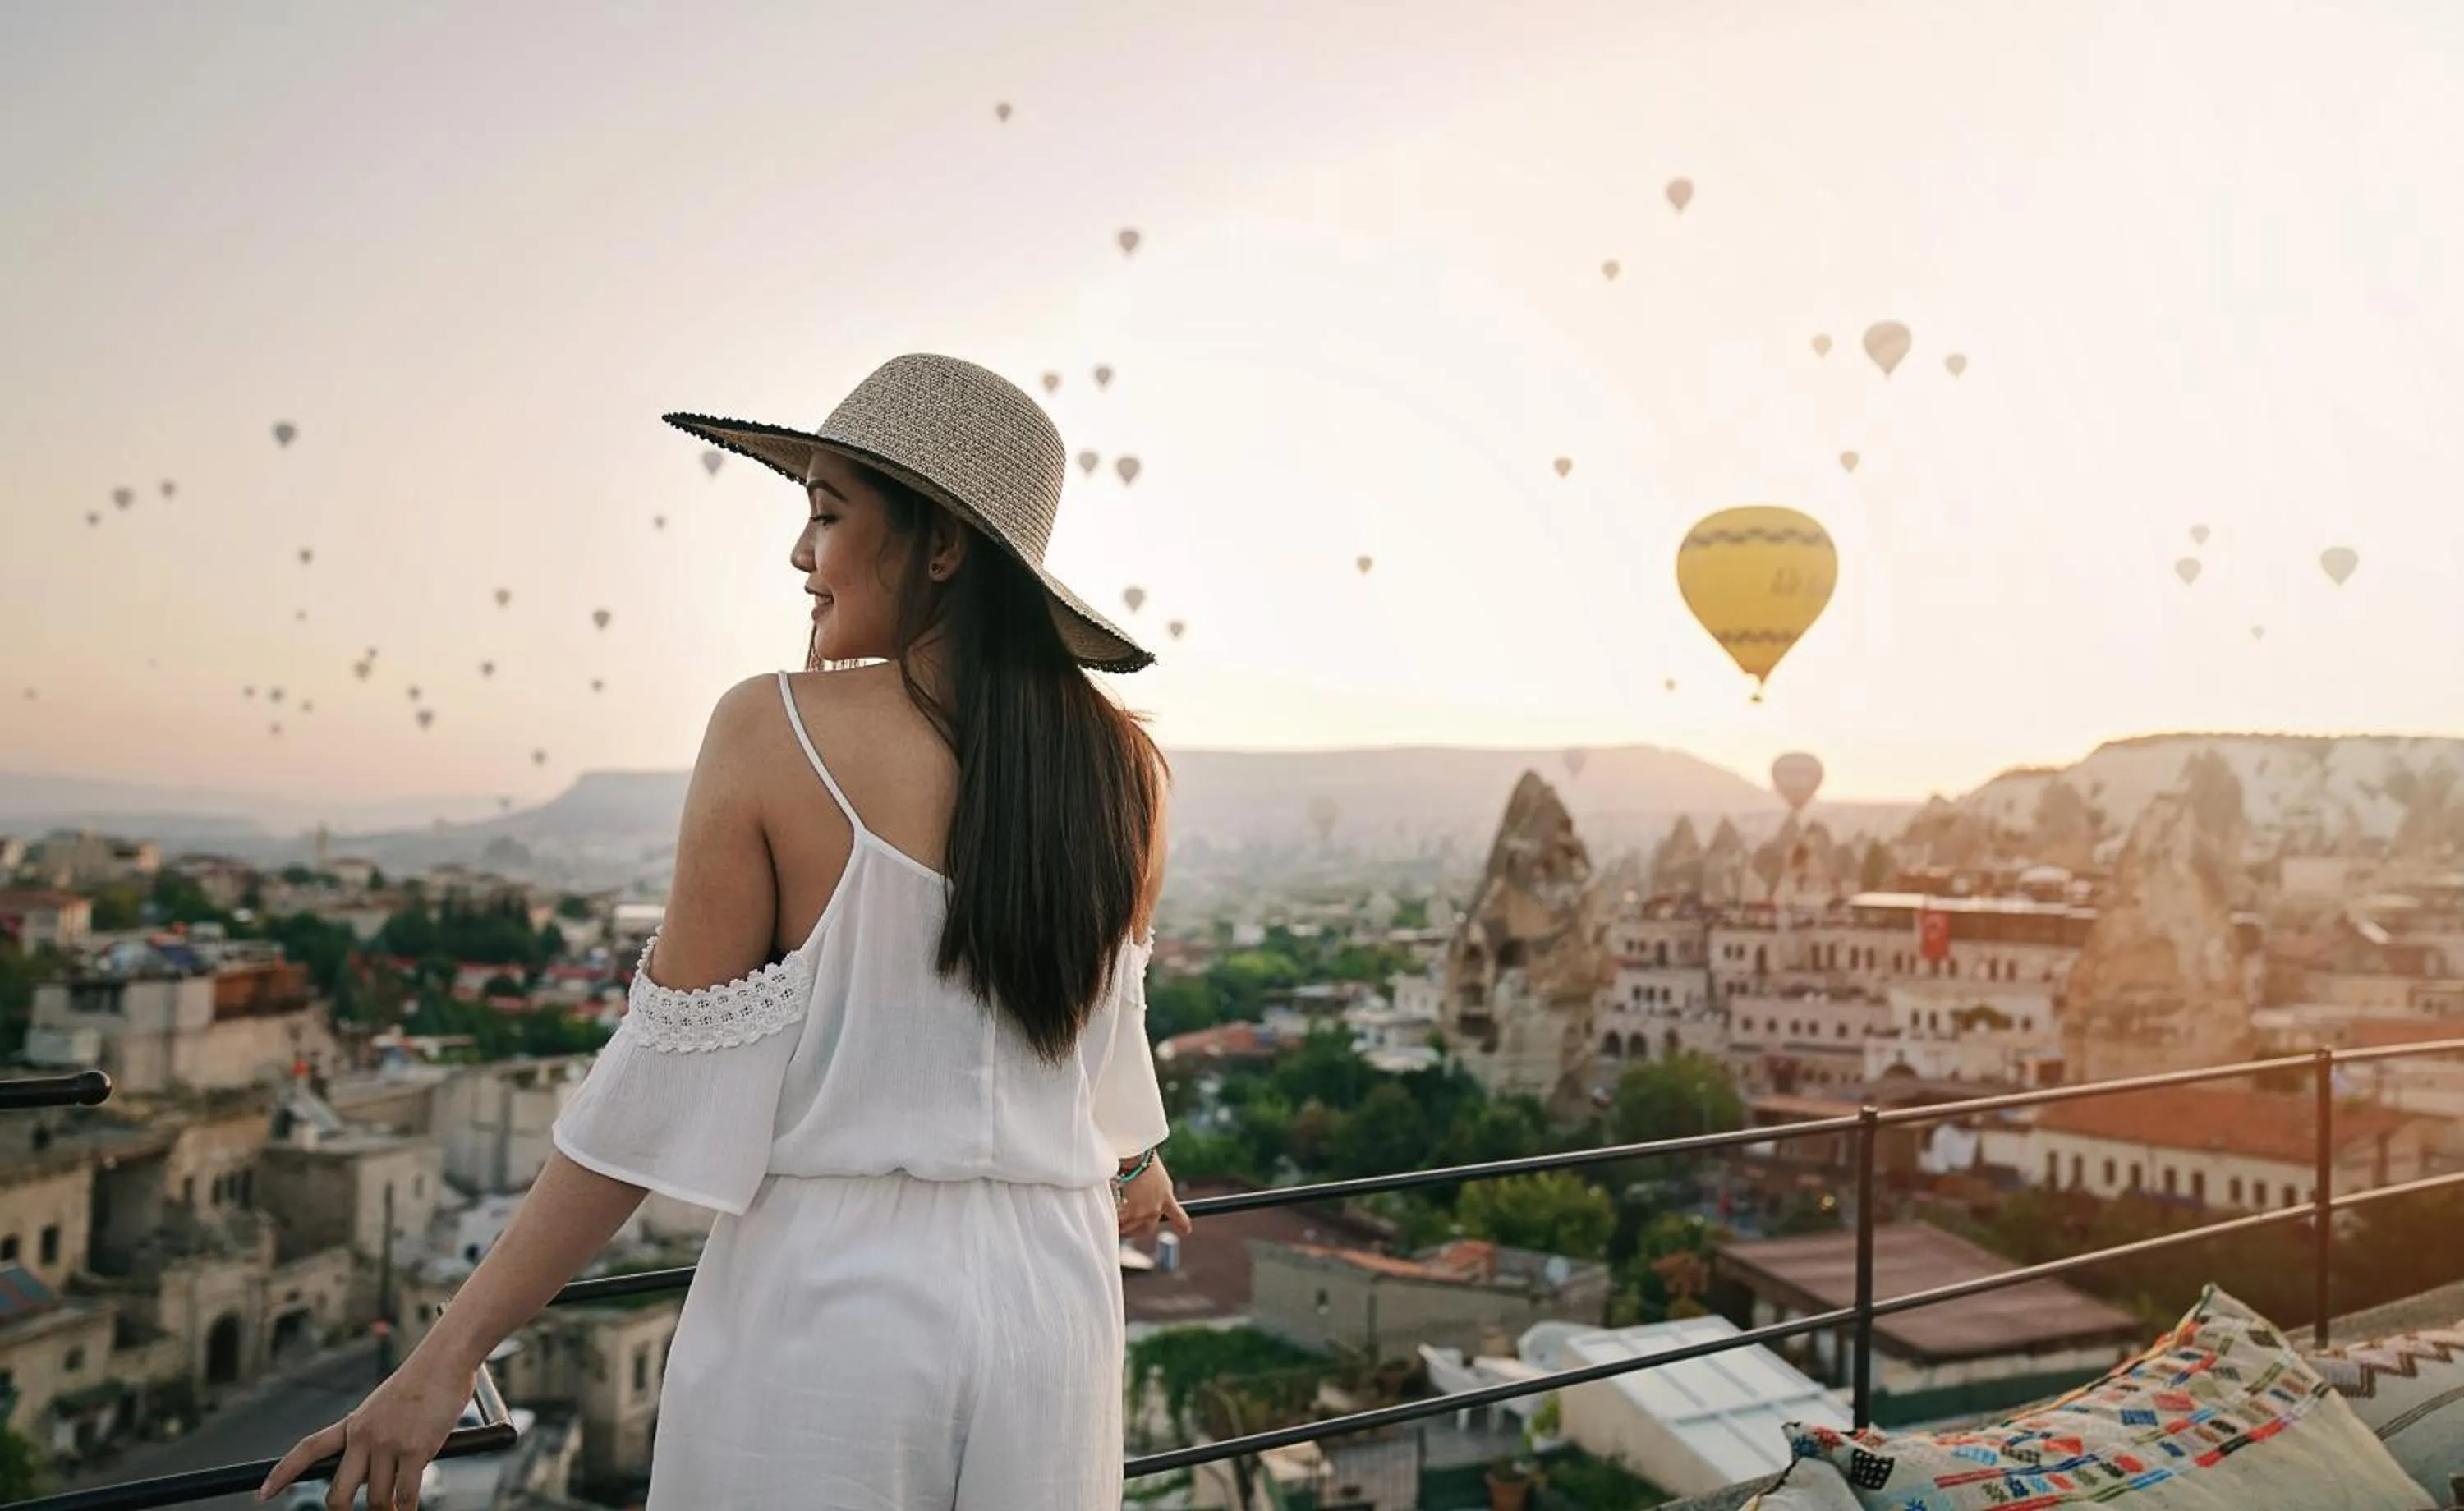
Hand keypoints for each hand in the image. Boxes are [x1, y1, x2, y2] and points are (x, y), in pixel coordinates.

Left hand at [256, 1350, 476, 1507]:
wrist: (445, 1358)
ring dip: (388, 1510)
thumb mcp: (384, 1408)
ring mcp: (388, 1444)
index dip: (282, 1474)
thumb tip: (374, 1477)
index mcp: (353, 1423)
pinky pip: (406, 1494)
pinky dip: (408, 1507)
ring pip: (377, 1499)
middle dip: (344, 1510)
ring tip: (398, 1508)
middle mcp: (364, 1436)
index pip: (308, 1449)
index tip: (264, 1493)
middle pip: (338, 1493)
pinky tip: (410, 1508)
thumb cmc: (423, 1381)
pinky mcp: (415, 1450)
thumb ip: (373, 1439)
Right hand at [1116, 1154, 1193, 1241]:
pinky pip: (1119, 1222)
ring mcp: (1145, 1212)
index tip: (1187, 1231)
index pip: (1177, 1215)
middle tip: (1123, 1230)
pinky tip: (1105, 1217)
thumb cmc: (1142, 1158)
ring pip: (1129, 1228)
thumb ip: (1152, 1189)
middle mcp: (1157, 1208)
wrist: (1137, 1156)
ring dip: (1119, 1227)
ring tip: (1109, 1224)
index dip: (1182, 1225)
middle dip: (1134, 1231)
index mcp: (1166, 1196)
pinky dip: (1112, 1220)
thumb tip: (1140, 1194)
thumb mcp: (1154, 1174)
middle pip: (1146, 1228)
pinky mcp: (1132, 1213)